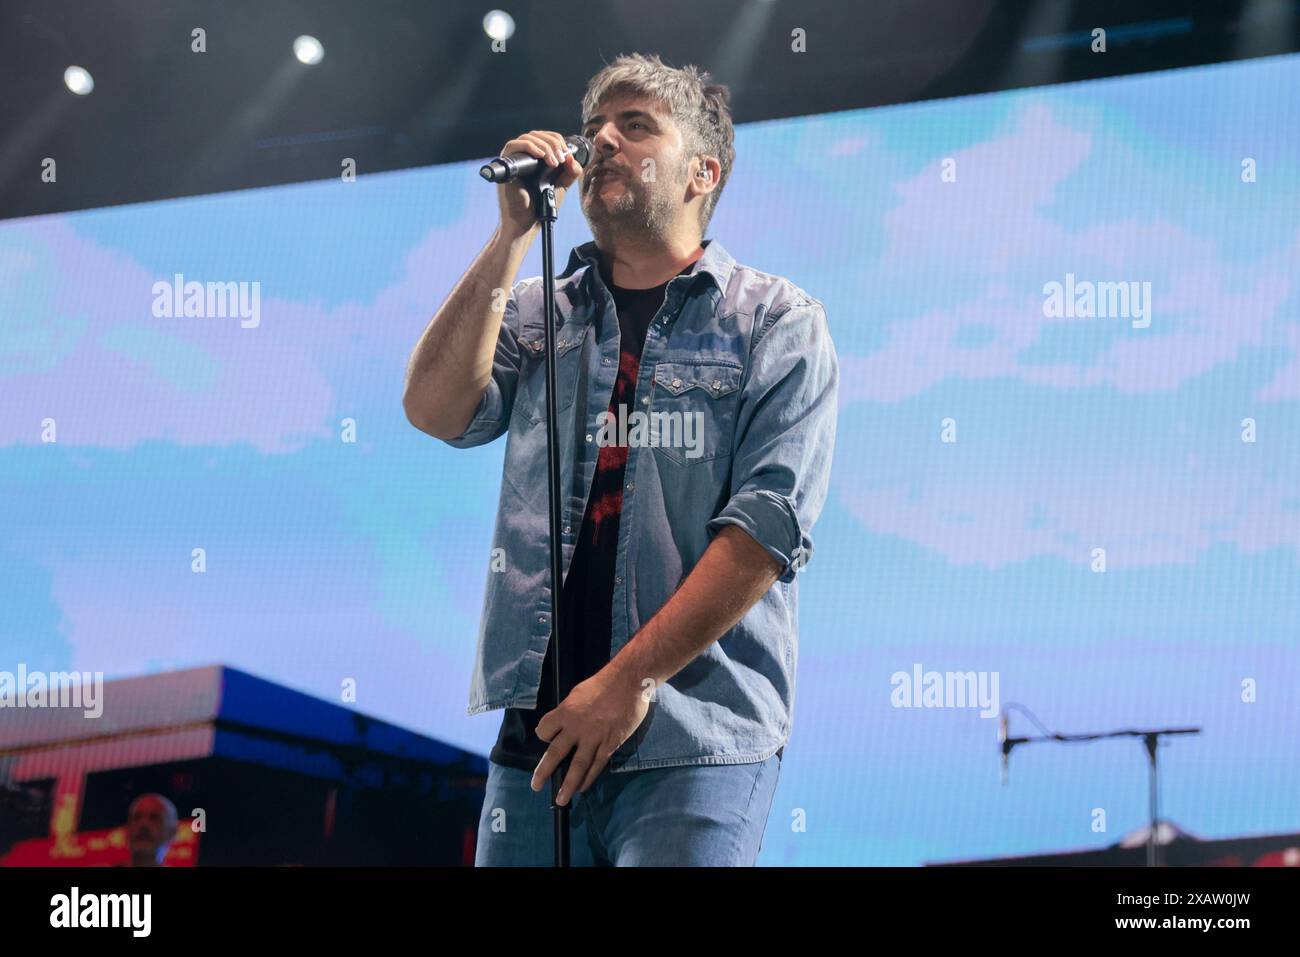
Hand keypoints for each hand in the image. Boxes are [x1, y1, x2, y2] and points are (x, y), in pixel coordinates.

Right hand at [495, 130, 583, 241]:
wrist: (527, 223)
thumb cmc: (541, 206)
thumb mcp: (561, 185)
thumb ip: (570, 172)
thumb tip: (572, 158)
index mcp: (536, 159)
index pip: (546, 137)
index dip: (557, 141)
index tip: (566, 155)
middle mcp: (524, 156)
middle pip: (538, 134)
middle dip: (553, 143)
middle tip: (561, 158)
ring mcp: (514, 160)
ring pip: (528, 137)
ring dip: (544, 146)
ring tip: (553, 162)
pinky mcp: (506, 165)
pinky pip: (513, 145)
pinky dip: (529, 146)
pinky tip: (541, 155)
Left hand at [531, 666, 651, 804]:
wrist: (629, 681)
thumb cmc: (604, 683)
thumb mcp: (578, 693)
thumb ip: (570, 709)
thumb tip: (566, 720)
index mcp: (565, 712)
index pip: (545, 730)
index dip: (544, 736)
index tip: (548, 739)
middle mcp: (576, 728)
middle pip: (555, 753)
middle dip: (544, 771)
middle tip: (536, 786)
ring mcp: (593, 738)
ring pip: (578, 766)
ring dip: (568, 784)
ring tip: (561, 799)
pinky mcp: (610, 744)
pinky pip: (597, 765)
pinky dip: (589, 778)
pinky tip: (583, 787)